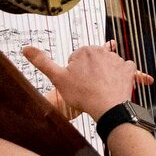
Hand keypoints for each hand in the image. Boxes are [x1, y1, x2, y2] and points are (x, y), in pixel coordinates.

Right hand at [24, 43, 149, 121]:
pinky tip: (130, 82)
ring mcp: (117, 60)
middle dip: (90, 72)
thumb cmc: (82, 94)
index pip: (77, 60)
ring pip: (108, 65)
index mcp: (84, 51)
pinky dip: (126, 76)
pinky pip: (128, 70)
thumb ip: (42, 62)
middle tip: (87, 87)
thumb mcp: (57, 78)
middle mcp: (102, 51)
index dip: (74, 73)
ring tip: (101, 89)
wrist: (106, 107)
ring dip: (106, 74)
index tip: (76, 83)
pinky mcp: (129, 70)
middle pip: (93, 61)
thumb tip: (25, 48)